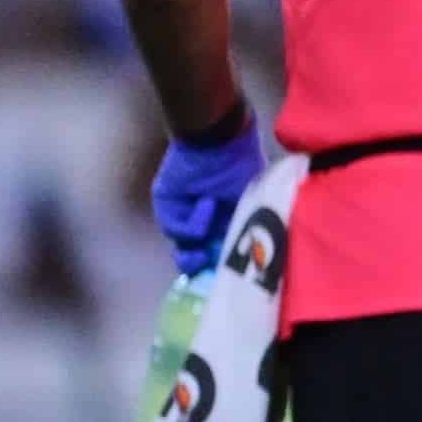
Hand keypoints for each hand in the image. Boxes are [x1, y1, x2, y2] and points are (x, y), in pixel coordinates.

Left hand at [150, 104, 262, 275]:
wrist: (220, 138)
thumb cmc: (244, 167)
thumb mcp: (255, 204)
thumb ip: (251, 231)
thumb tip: (254, 262)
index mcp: (225, 223)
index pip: (220, 256)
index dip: (223, 271)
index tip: (230, 284)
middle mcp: (203, 222)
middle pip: (199, 258)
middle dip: (204, 270)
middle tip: (212, 275)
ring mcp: (182, 215)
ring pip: (184, 248)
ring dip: (197, 252)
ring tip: (208, 244)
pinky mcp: (167, 205)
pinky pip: (179, 229)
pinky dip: (196, 221)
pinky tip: (207, 204)